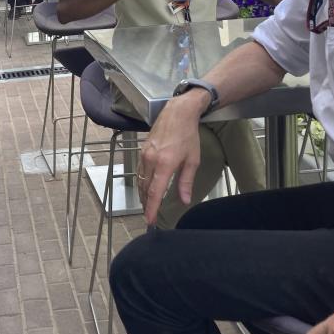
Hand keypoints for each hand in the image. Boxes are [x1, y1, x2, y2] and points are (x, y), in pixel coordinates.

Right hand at [137, 91, 205, 223]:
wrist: (177, 112)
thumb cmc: (188, 135)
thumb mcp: (192, 160)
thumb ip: (186, 181)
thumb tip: (184, 200)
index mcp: (165, 164)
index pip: (155, 192)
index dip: (151, 208)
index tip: (150, 220)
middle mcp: (151, 160)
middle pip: (145, 188)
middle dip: (146, 204)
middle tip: (150, 216)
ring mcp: (144, 154)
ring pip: (140, 179)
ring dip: (143, 193)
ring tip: (147, 204)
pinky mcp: (142, 150)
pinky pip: (140, 170)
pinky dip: (142, 181)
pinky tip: (146, 186)